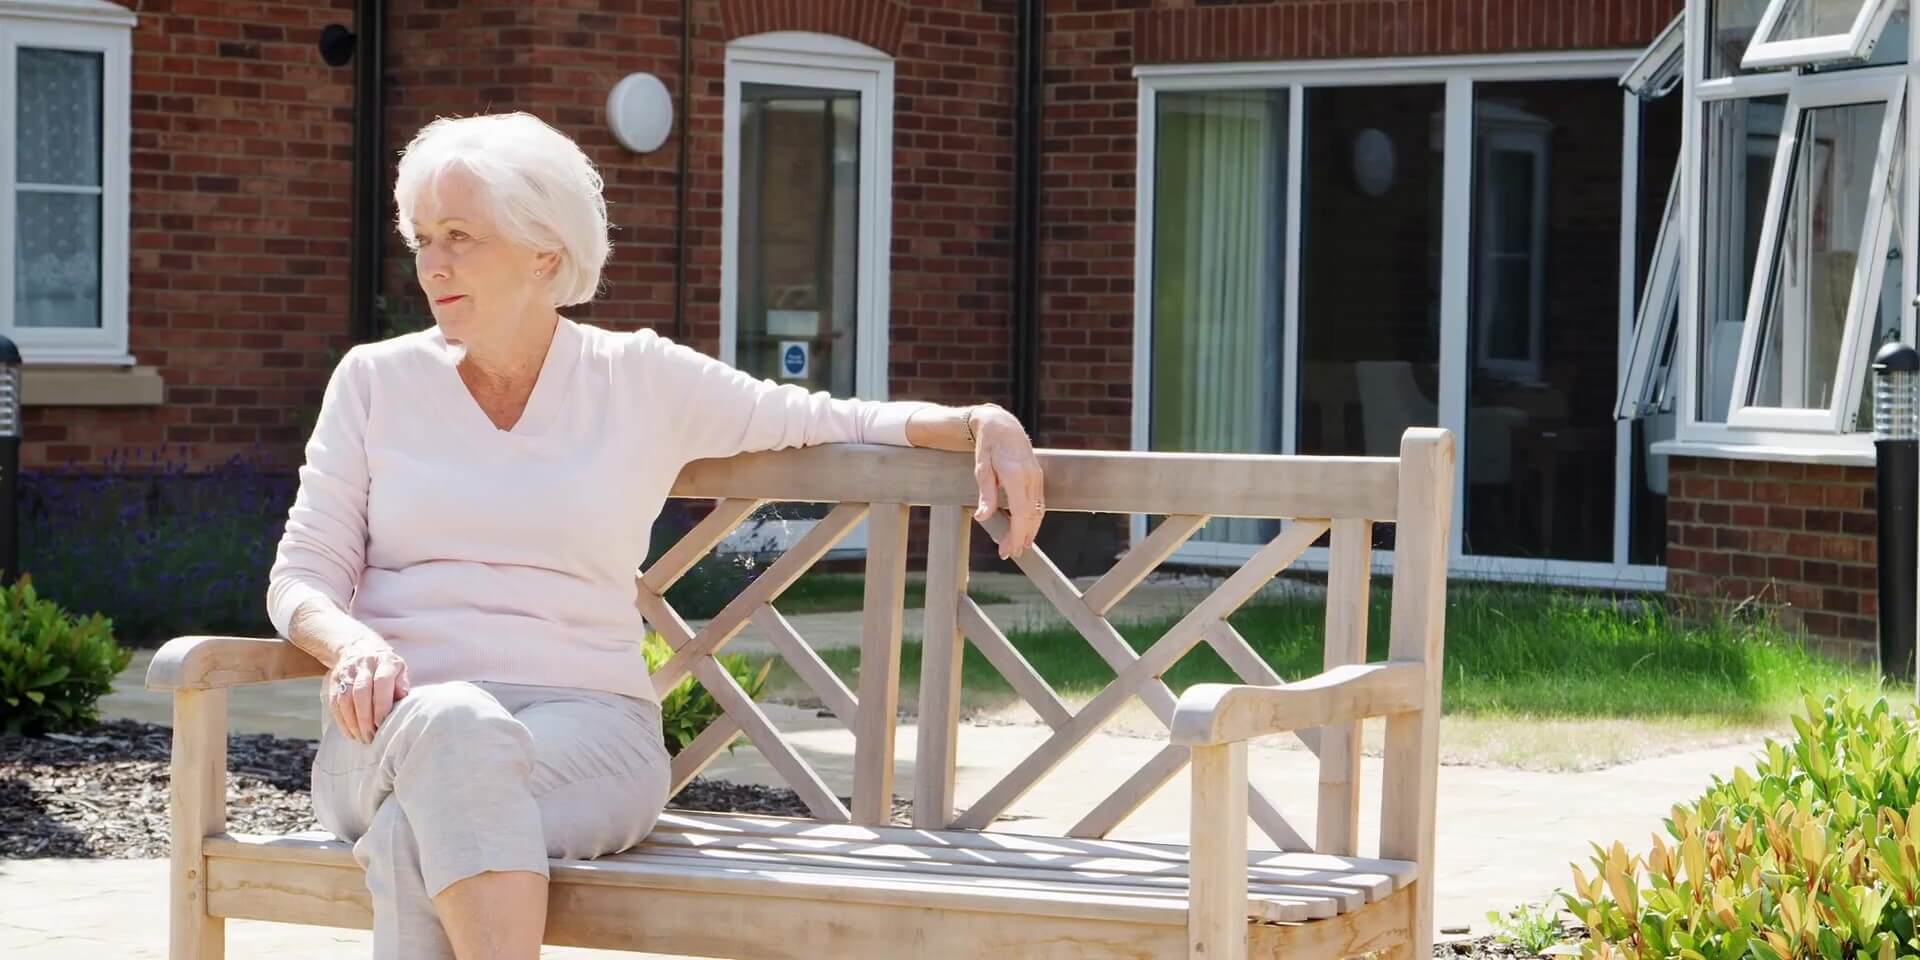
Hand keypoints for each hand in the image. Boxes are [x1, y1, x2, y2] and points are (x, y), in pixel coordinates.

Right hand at [326, 638, 409, 743]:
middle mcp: (365, 664)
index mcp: (385, 661)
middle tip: (371, 736)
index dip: (382, 705)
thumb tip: (401, 705)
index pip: (382, 683)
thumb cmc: (386, 667)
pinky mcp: (334, 680)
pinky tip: (350, 732)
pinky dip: (342, 721)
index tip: (383, 723)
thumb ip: (402, 687)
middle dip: (365, 719)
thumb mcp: (400, 671)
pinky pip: (335, 703)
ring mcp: (347, 672)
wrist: (360, 648)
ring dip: (352, 722)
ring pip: (345, 699)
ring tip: (361, 737)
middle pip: (361, 693)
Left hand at [969, 405, 1045, 558]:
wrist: (1002, 425)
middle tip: (1009, 553)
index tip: (1008, 549)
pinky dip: (1034, 519)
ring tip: (1019, 546)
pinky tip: (1027, 528)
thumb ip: (986, 495)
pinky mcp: (1038, 478)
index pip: (1021, 513)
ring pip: (1037, 512)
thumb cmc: (989, 445)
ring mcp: (1037, 478)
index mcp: (1016, 476)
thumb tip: (983, 517)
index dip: (1016, 534)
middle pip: (1031, 516)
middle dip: (1021, 538)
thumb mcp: (982, 469)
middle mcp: (1030, 478)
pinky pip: (1039, 503)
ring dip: (1030, 531)